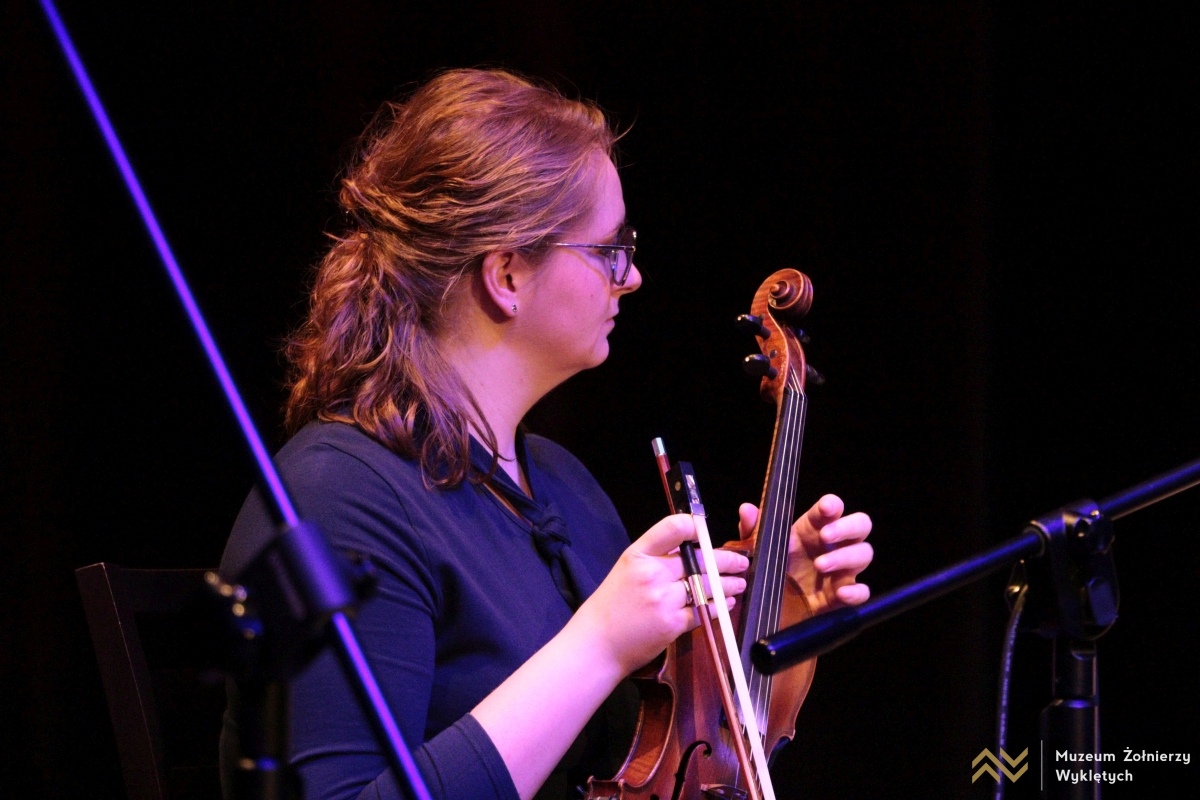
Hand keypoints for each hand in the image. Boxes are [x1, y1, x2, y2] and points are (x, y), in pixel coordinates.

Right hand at [575, 514, 749, 675]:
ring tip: (739, 583)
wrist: (597, 643)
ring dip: (728, 584)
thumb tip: (690, 546)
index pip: (673, 528)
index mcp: (638, 554)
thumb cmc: (612, 605)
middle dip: (726, 560)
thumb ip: (655, 556)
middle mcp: (652, 573)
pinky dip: (719, 606)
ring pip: (707, 585)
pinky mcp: (672, 624)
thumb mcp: (627, 569)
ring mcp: (662, 599)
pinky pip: (704, 610)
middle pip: (699, 559)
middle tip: (740, 562)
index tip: (706, 530)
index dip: (694, 526)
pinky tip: (725, 603)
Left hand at [738, 494, 871, 614]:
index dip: (832, 505)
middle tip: (825, 536)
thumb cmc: (765, 573)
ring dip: (845, 557)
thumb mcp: (754, 552)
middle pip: (860, 525)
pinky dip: (856, 591)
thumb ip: (752, 531)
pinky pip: (862, 592)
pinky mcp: (841, 597)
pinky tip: (841, 593)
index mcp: (811, 529)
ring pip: (864, 554)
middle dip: (847, 527)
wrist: (764, 612)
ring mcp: (840, 571)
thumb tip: (746, 509)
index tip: (825, 509)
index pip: (831, 509)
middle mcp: (831, 547)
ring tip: (820, 566)